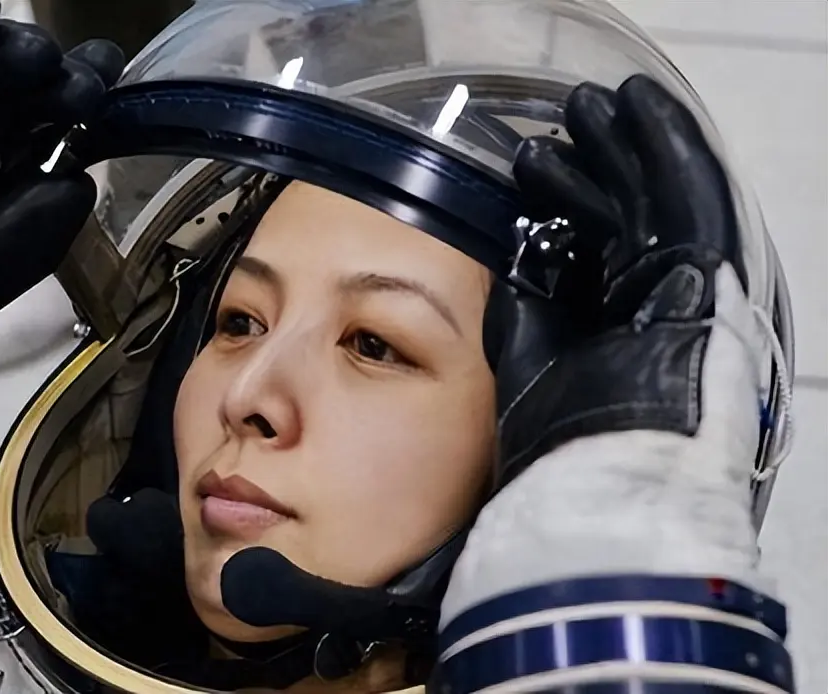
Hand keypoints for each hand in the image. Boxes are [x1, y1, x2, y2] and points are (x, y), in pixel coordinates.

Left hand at [485, 74, 749, 484]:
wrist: (608, 465)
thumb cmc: (562, 429)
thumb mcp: (523, 347)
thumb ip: (522, 295)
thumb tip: (517, 245)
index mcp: (608, 322)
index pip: (592, 241)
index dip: (566, 196)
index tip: (534, 163)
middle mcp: (647, 300)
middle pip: (624, 213)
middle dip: (595, 162)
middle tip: (565, 121)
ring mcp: (680, 286)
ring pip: (655, 197)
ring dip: (626, 145)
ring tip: (591, 105)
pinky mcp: (707, 273)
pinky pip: (691, 196)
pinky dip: (669, 147)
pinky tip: (641, 109)